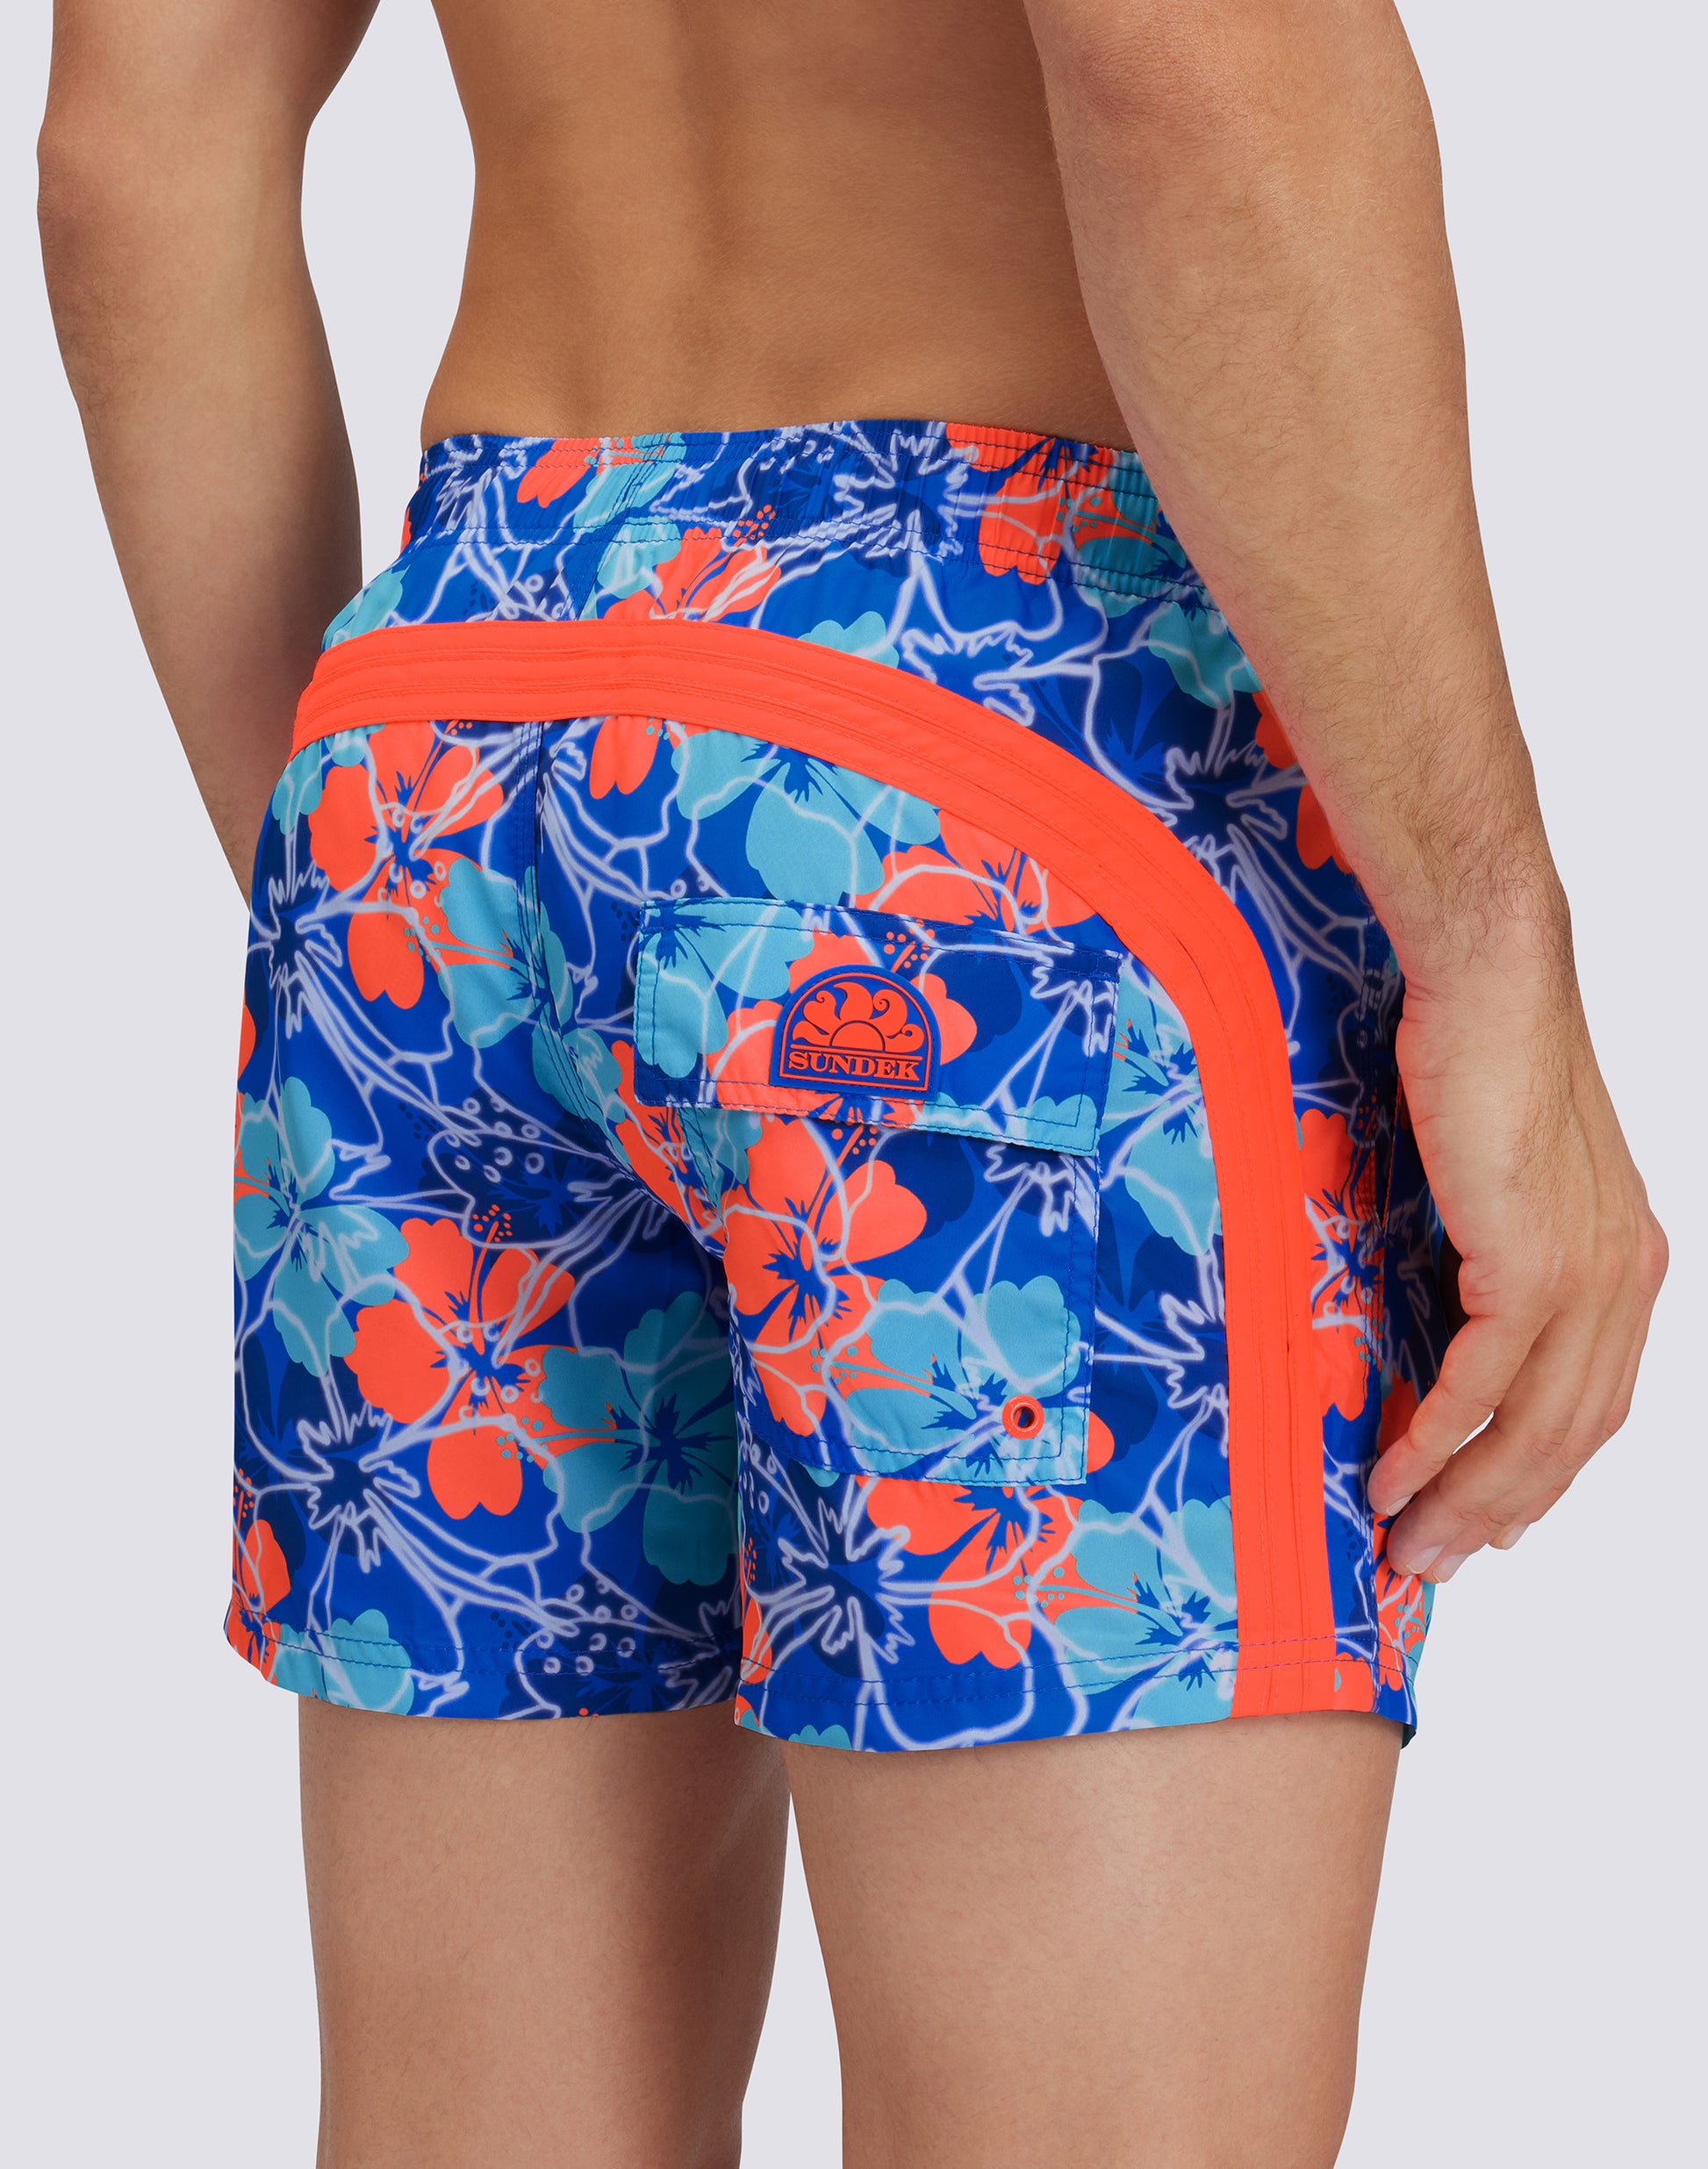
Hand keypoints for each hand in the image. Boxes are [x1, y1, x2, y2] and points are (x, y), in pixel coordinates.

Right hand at [1368, 944, 1665, 1580]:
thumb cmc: (1482, 1054)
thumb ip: (1497, 1248)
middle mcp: (1625, 1280)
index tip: (1484, 1523)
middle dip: (1495, 1513)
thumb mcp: (1502, 1173)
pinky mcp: (1535, 1263)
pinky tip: (1396, 1475)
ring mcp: (1588, 1276)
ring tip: (1405, 1543)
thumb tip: (1451, 1304)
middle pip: (1568, 1438)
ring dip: (1464, 1500)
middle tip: (1430, 1563)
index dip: (1537, 1475)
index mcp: (1628, 1261)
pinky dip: (1437, 1441)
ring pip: (1531, 1430)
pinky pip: (1482, 1384)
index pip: (1592, 1402)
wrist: (1491, 981)